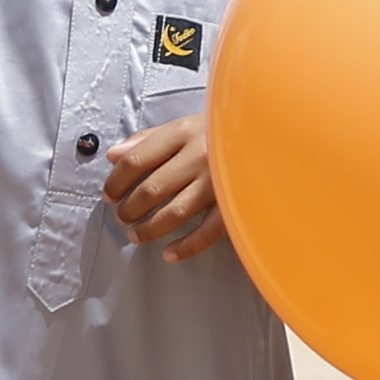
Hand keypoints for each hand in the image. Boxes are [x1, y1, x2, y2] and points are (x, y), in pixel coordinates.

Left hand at [101, 113, 226, 261]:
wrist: (269, 134)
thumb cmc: (221, 130)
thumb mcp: (184, 125)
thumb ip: (148, 139)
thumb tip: (114, 155)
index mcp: (183, 133)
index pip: (136, 160)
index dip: (116, 181)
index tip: (109, 194)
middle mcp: (199, 156)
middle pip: (152, 189)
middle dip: (130, 208)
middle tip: (121, 217)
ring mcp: (218, 182)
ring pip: (175, 213)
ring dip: (149, 229)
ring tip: (135, 234)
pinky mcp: (234, 203)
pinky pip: (207, 232)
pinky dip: (186, 247)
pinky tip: (169, 253)